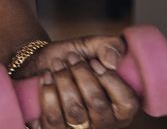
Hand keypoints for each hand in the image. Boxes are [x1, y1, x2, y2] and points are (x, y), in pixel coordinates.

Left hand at [15, 36, 139, 128]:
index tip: (93, 61)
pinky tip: (46, 78)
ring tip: (57, 65)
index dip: (109, 79)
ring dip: (64, 82)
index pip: (126, 102)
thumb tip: (112, 61)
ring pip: (75, 112)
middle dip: (81, 75)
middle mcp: (104, 125)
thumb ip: (111, 46)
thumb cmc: (71, 58)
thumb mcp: (92, 46)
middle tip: (71, 58)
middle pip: (97, 104)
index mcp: (121, 109)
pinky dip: (48, 94)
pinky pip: (53, 118)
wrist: (40, 63)